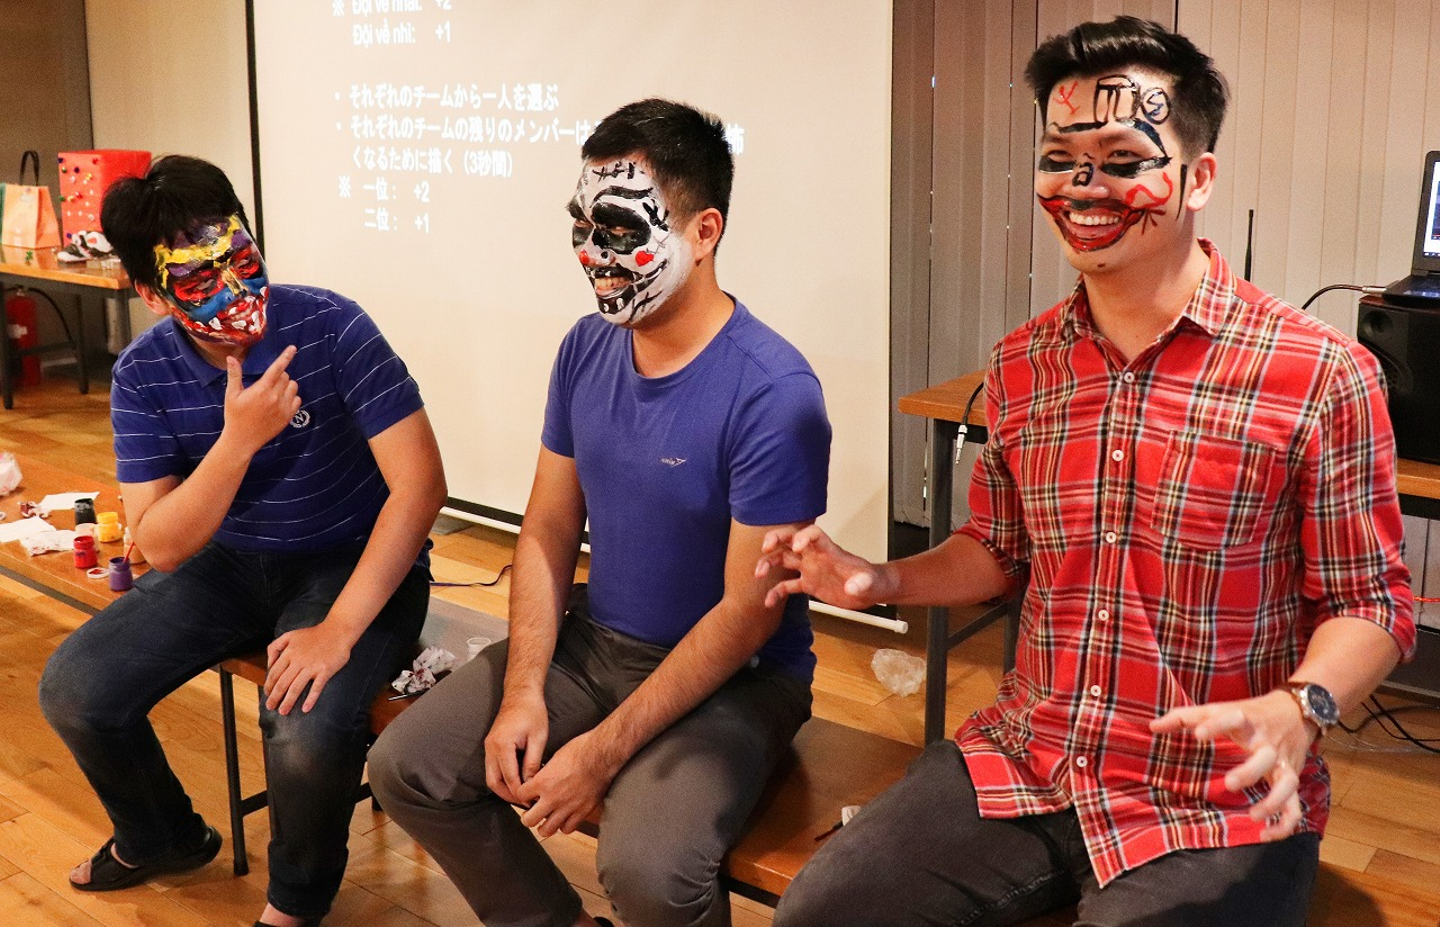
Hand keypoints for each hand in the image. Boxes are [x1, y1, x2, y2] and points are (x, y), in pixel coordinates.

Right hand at [223, 345, 300, 455]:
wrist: (242, 440)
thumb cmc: (234, 416)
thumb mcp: (231, 395)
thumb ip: (234, 375)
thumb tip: (231, 358)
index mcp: (261, 390)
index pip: (277, 368)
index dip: (285, 356)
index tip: (293, 348)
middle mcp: (275, 397)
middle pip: (286, 376)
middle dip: (278, 375)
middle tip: (266, 383)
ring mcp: (283, 408)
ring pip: (293, 387)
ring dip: (286, 385)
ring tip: (273, 392)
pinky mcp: (288, 417)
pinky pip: (297, 400)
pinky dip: (291, 397)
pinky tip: (280, 402)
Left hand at [264, 621, 355, 713]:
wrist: (337, 631)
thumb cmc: (314, 634)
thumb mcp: (290, 635)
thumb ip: (275, 647)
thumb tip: (269, 664)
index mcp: (289, 653)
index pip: (275, 673)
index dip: (269, 685)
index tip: (267, 694)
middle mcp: (298, 661)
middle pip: (282, 682)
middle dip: (275, 697)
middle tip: (271, 707)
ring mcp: (312, 666)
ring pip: (296, 687)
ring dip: (288, 701)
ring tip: (283, 711)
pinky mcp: (325, 670)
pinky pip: (316, 687)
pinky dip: (310, 699)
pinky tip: (305, 709)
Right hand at [484, 693, 548, 804]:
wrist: (521, 693)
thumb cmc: (533, 713)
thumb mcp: (538, 738)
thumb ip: (533, 763)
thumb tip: (532, 784)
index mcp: (502, 746)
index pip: (509, 778)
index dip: (521, 793)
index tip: (533, 802)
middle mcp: (491, 748)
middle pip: (494, 783)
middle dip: (509, 796)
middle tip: (526, 804)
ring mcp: (488, 747)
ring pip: (491, 778)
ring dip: (504, 789)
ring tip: (522, 797)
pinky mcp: (491, 746)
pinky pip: (493, 769)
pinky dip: (503, 779)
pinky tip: (517, 782)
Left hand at [514, 730, 621, 837]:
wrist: (602, 754)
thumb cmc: (582, 750)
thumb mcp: (555, 757)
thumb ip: (545, 774)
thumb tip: (540, 780)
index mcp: (543, 781)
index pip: (520, 796)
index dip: (521, 795)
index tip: (525, 795)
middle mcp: (553, 797)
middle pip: (529, 820)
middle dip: (527, 817)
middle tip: (530, 814)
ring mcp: (568, 807)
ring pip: (547, 830)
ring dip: (544, 826)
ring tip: (546, 820)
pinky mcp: (582, 811)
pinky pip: (568, 828)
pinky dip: (564, 826)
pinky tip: (564, 819)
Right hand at [755, 524, 890, 609]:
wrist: (870, 591)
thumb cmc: (872, 582)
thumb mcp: (871, 583)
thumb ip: (862, 583)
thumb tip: (852, 587)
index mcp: (829, 551)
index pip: (813, 533)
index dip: (803, 536)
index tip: (796, 547)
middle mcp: (816, 557)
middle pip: (791, 539)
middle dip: (776, 540)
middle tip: (766, 548)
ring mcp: (810, 570)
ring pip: (783, 560)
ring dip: (769, 563)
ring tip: (758, 575)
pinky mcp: (809, 585)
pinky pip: (787, 586)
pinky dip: (776, 592)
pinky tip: (769, 602)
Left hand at [1150, 690, 1313, 840]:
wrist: (1295, 712)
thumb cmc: (1248, 713)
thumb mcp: (1219, 709)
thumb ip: (1185, 717)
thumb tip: (1153, 727)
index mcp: (1247, 721)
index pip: (1234, 718)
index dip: (1216, 725)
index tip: (1197, 734)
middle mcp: (1267, 743)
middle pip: (1266, 756)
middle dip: (1250, 771)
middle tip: (1230, 784)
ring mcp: (1282, 763)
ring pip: (1287, 783)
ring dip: (1273, 801)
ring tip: (1254, 816)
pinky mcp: (1292, 779)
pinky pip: (1295, 804)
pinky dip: (1286, 822)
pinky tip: (1267, 835)